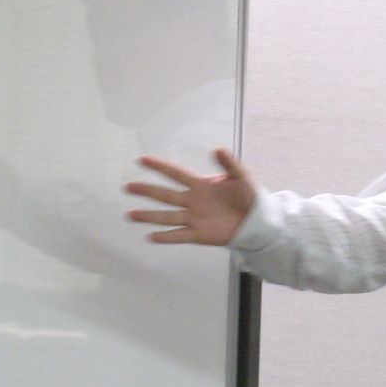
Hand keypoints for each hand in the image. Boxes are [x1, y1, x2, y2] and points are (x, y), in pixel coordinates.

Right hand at [125, 148, 255, 245]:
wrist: (257, 220)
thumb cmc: (249, 196)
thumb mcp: (241, 176)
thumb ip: (229, 163)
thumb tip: (218, 148)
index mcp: (200, 185)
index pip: (175, 174)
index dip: (160, 166)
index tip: (142, 160)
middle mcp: (192, 201)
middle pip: (165, 195)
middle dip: (146, 191)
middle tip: (128, 187)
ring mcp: (194, 218)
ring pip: (167, 216)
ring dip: (149, 216)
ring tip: (130, 214)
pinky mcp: (199, 234)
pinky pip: (179, 236)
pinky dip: (166, 237)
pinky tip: (150, 237)